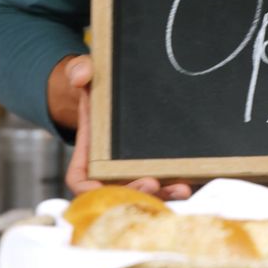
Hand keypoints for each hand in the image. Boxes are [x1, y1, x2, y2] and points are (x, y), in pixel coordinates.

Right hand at [51, 55, 191, 199]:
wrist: (117, 92)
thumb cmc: (96, 88)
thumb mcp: (84, 75)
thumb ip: (79, 71)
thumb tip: (81, 76)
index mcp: (84, 162)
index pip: (82, 185)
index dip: (96, 191)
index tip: (111, 186)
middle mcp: (108, 175)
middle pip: (120, 196)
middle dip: (136, 194)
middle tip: (153, 184)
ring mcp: (132, 176)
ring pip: (146, 195)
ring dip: (164, 195)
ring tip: (180, 187)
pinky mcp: (154, 171)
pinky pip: (164, 185)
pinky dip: (175, 187)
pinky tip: (188, 181)